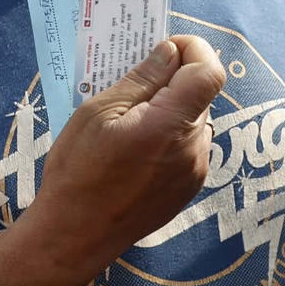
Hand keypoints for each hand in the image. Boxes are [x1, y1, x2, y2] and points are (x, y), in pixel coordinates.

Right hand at [36, 35, 225, 265]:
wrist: (75, 237)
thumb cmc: (77, 174)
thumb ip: (140, 81)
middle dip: (174, 80)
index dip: (194, 50)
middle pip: (201, 95)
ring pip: (194, 120)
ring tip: (129, 122)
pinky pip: (189, 147)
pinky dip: (169, 136)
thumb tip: (169, 53)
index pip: (210, 72)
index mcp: (168, 126)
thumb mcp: (96, 115)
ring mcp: (194, 172)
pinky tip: (136, 150)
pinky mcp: (189, 189)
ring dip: (171, 109)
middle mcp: (192, 149)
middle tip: (133, 84)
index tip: (164, 48)